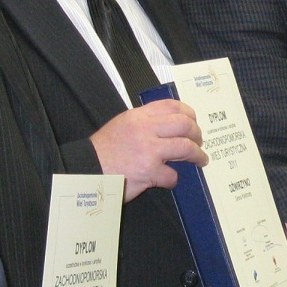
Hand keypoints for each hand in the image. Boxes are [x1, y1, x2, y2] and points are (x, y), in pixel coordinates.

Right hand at [90, 100, 205, 199]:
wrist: (86, 170)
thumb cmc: (103, 151)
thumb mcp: (121, 125)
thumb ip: (143, 123)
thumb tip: (168, 127)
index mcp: (138, 116)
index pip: (171, 106)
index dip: (188, 114)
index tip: (193, 122)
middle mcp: (145, 129)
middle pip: (184, 125)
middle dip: (197, 134)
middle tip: (199, 142)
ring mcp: (148, 150)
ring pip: (185, 148)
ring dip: (197, 155)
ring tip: (200, 160)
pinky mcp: (149, 172)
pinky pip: (172, 175)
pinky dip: (173, 179)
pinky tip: (169, 180)